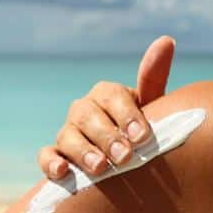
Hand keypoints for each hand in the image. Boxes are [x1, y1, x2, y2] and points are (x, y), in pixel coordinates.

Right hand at [37, 36, 175, 178]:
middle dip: (107, 136)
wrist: (132, 160)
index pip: (112, 96)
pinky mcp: (56, 155)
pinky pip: (46, 156)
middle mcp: (85, 109)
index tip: (142, 136)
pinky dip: (51, 162)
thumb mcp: (152, 106)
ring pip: (68, 136)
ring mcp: (69, 132)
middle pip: (88, 115)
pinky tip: (63, 172)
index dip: (127, 115)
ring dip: (83, 151)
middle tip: (126, 156)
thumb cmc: (143, 130)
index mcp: (108, 94)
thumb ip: (154, 77)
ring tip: (101, 167)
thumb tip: (166, 40)